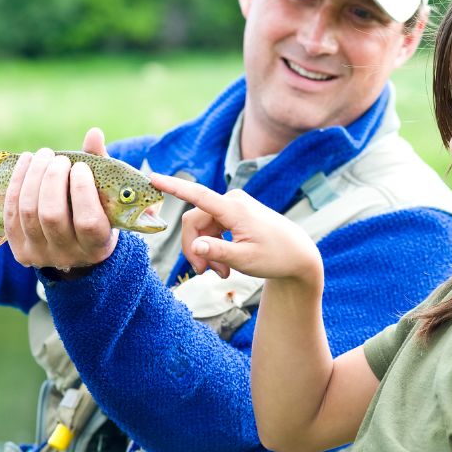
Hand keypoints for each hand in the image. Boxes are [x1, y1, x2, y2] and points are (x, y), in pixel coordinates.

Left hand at [3, 127, 117, 269]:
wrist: (76, 248)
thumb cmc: (98, 214)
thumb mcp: (106, 197)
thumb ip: (101, 167)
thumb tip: (94, 133)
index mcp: (96, 246)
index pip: (87, 221)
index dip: (82, 190)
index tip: (80, 167)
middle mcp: (68, 255)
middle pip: (52, 215)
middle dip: (52, 179)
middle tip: (60, 159)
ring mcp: (40, 254)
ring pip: (29, 211)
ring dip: (33, 176)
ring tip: (43, 155)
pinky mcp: (20, 249)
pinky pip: (12, 213)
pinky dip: (17, 183)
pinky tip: (27, 162)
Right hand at [150, 174, 321, 282]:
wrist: (298, 255)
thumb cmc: (276, 257)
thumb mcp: (245, 260)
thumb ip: (218, 252)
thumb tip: (195, 247)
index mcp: (234, 209)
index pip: (197, 195)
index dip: (173, 187)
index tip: (152, 178)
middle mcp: (232, 201)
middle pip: (194, 222)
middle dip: (196, 248)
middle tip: (205, 274)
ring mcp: (233, 206)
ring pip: (202, 227)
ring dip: (207, 251)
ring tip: (221, 273)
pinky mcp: (234, 213)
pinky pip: (212, 228)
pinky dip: (214, 246)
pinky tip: (224, 265)